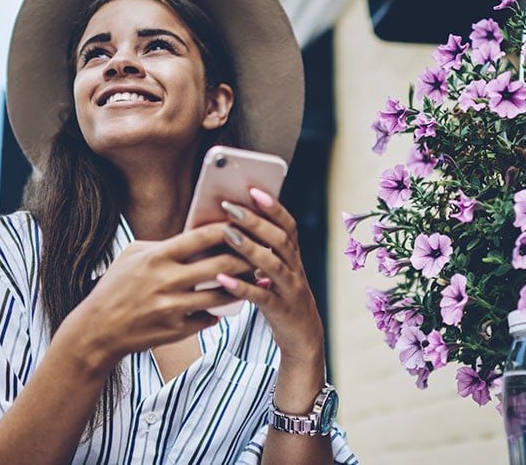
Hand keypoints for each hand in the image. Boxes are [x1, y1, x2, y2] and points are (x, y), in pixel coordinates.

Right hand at [62, 223, 254, 369]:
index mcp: (157, 257)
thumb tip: (196, 235)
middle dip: (246, 258)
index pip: (201, 237)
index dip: (228, 229)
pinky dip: (220, 310)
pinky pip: (209, 318)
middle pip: (221, 265)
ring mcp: (173, 308)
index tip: (244, 224)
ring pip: (222, 295)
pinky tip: (228, 303)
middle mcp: (167, 281)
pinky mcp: (177, 330)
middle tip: (261, 253)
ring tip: (254, 278)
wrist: (97, 331)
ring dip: (242, 286)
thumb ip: (164, 244)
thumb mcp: (132, 255)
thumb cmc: (115, 287)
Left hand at [213, 188, 324, 364]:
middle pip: (280, 240)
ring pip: (273, 265)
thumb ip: (261, 250)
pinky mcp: (280, 311)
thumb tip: (230, 224)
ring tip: (227, 234)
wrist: (303, 336)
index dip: (273, 206)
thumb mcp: (276, 270)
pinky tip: (222, 279)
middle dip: (256, 221)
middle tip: (231, 206)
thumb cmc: (281, 297)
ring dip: (249, 248)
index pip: (288, 225)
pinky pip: (261, 297)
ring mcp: (289, 290)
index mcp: (293, 256)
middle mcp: (295, 269)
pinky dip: (242, 287)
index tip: (253, 189)